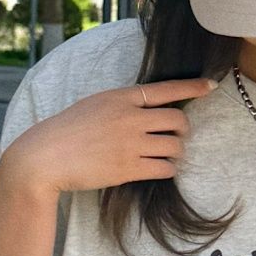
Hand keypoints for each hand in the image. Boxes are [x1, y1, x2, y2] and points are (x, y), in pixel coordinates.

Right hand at [2, 78, 216, 196]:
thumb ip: (121, 105)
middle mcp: (130, 118)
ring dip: (174, 153)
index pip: (165, 89)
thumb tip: (147, 110)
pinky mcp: (129, 168)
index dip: (192, 87)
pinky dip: (166, 169)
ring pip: (175, 147)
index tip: (210, 86)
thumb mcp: (93, 105)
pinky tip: (157, 169)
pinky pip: (165, 169)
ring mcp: (131, 143)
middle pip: (178, 121)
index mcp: (120, 97)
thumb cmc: (65, 131)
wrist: (44, 157)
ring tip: (164, 156)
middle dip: (183, 131)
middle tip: (176, 137)